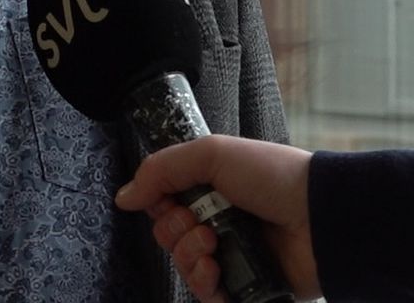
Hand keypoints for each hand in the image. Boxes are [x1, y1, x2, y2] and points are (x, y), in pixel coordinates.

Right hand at [115, 135, 320, 301]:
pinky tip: (215, 271)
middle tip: (199, 223)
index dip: (158, 205)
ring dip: (189, 257)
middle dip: (175, 231)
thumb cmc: (269, 175)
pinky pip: (209, 297)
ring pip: (184, 267)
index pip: (163, 203)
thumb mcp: (209, 154)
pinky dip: (204, 285)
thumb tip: (122, 198)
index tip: (170, 200)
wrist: (320, 215)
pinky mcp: (246, 288)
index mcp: (207, 188)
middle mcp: (215, 221)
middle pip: (169, 237)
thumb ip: (160, 172)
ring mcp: (231, 256)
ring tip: (213, 245)